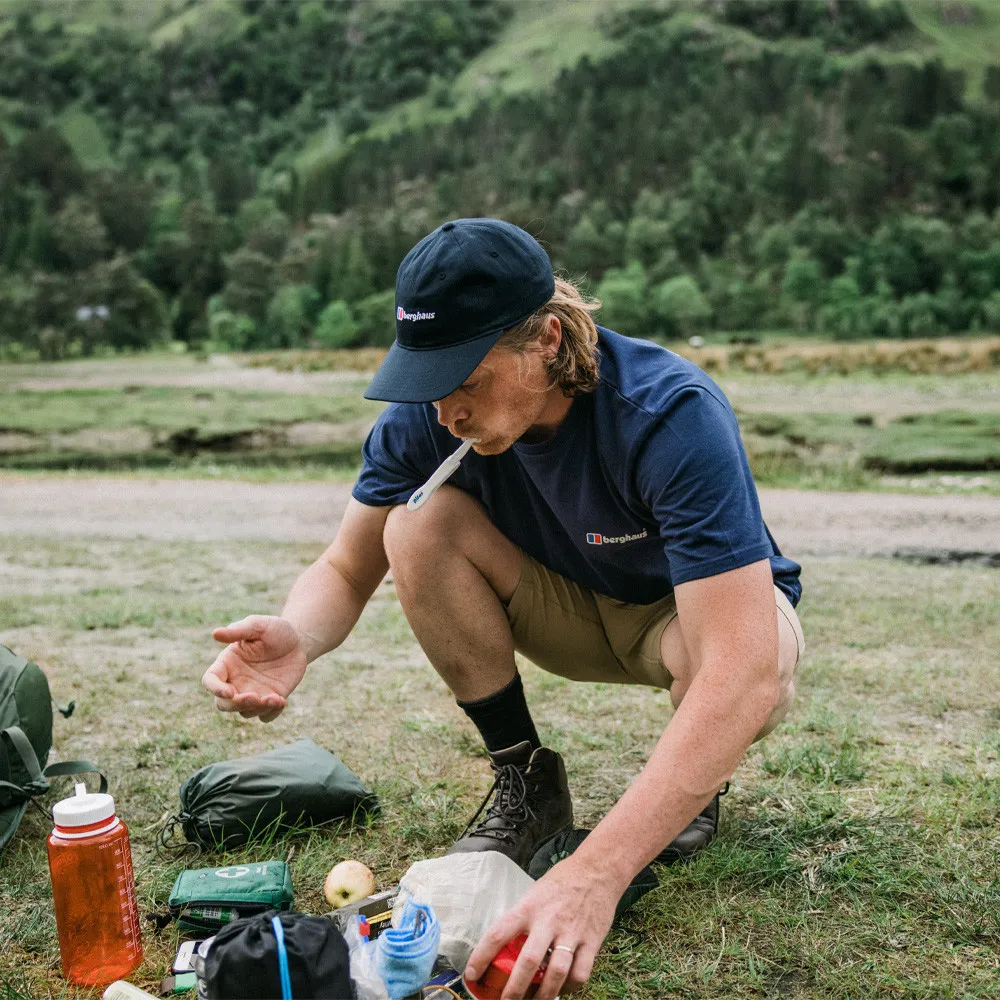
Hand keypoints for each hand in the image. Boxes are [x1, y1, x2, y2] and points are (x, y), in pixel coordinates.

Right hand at [201, 615, 307, 722]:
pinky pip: (265, 716)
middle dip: (235, 705)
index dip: (215, 689)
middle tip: (254, 697)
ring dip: (257, 709)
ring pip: (244, 712)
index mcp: (227, 664)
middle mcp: (236, 681)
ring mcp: (252, 693)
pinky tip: (282, 701)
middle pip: (223, 704)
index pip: (210, 681)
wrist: (298, 641)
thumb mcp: (258, 625)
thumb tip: (215, 633)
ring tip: (275, 698)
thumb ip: (238, 630)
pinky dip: (271, 713)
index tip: (229, 692)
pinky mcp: (269, 699)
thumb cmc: (274, 629)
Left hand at [465, 857, 618, 999]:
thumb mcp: (533, 894)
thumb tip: (504, 948)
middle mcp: (548, 921)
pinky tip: (561, 990)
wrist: (596, 870)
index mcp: (528, 907)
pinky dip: (569, 988)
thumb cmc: (560, 882)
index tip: (471, 974)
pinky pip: (580, 974)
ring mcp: (572, 932)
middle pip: (528, 961)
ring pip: (556, 972)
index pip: (498, 933)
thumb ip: (522, 919)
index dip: (481, 957)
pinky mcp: (592, 941)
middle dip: (514, 989)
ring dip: (543, 995)